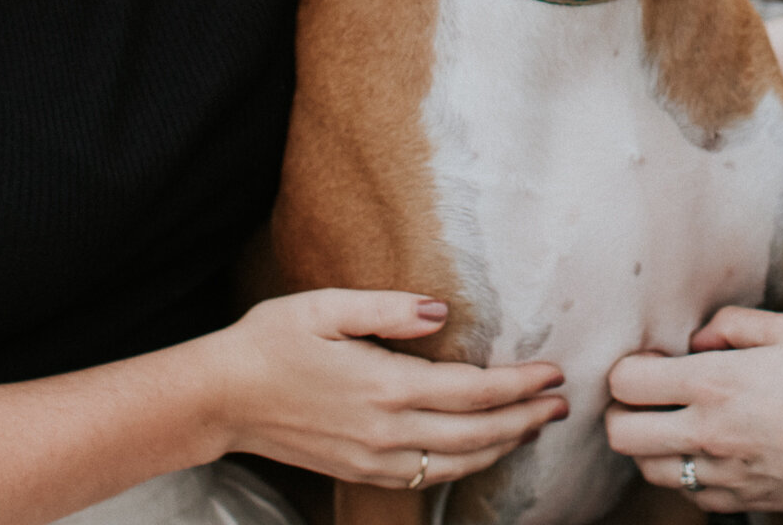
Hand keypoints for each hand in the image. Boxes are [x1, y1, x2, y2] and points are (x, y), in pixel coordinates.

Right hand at [210, 289, 566, 488]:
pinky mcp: (361, 472)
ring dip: (504, 446)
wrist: (220, 399)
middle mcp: (386, 431)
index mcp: (385, 386)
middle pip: (478, 434)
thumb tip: (441, 312)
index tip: (553, 371)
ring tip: (536, 426)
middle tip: (562, 402)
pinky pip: (428, 476)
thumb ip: (389, 309)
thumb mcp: (325, 306)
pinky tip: (483, 451)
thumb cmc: (271, 342)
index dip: (520, 384)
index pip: (473, 391)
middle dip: (526, 417)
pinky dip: (466, 465)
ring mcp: (374, 459)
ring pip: (458, 462)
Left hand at [605, 306, 782, 512]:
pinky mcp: (740, 503)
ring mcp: (723, 475)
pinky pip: (688, 493)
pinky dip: (687, 472)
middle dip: (625, 411)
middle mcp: (710, 434)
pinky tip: (713, 449)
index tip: (654, 360)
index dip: (629, 368)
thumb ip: (733, 324)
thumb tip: (697, 340)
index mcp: (717, 384)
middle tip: (652, 395)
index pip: (626, 383)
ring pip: (649, 470)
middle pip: (622, 435)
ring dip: (653, 444)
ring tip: (682, 422)